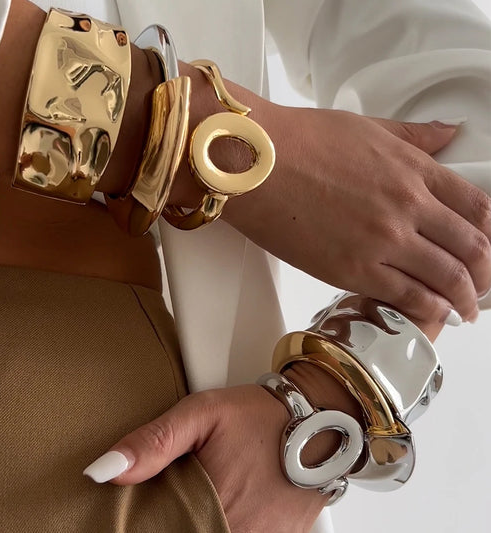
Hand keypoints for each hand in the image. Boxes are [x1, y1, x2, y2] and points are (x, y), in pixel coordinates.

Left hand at [84, 385, 328, 532]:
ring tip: (199, 500)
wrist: (319, 420)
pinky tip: (220, 508)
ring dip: (200, 523)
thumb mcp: (202, 413)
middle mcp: (238, 532)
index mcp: (211, 505)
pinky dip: (224, 524)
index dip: (146, 523)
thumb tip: (102, 472)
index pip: (159, 532)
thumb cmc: (261, 415)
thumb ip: (153, 442)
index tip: (138, 512)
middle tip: (176, 497)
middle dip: (173, 520)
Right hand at [216, 106, 490, 324]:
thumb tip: (447, 132)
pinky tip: (434, 313)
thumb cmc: (300, 142)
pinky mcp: (354, 270)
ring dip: (464, 298)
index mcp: (413, 170)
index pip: (477, 206)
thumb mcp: (367, 128)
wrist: (255, 164)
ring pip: (447, 278)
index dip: (490, 232)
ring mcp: (383, 241)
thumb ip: (414, 136)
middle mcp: (407, 207)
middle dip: (485, 273)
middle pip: (471, 248)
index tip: (487, 246)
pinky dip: (429, 308)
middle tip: (482, 286)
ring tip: (463, 309)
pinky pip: (408, 296)